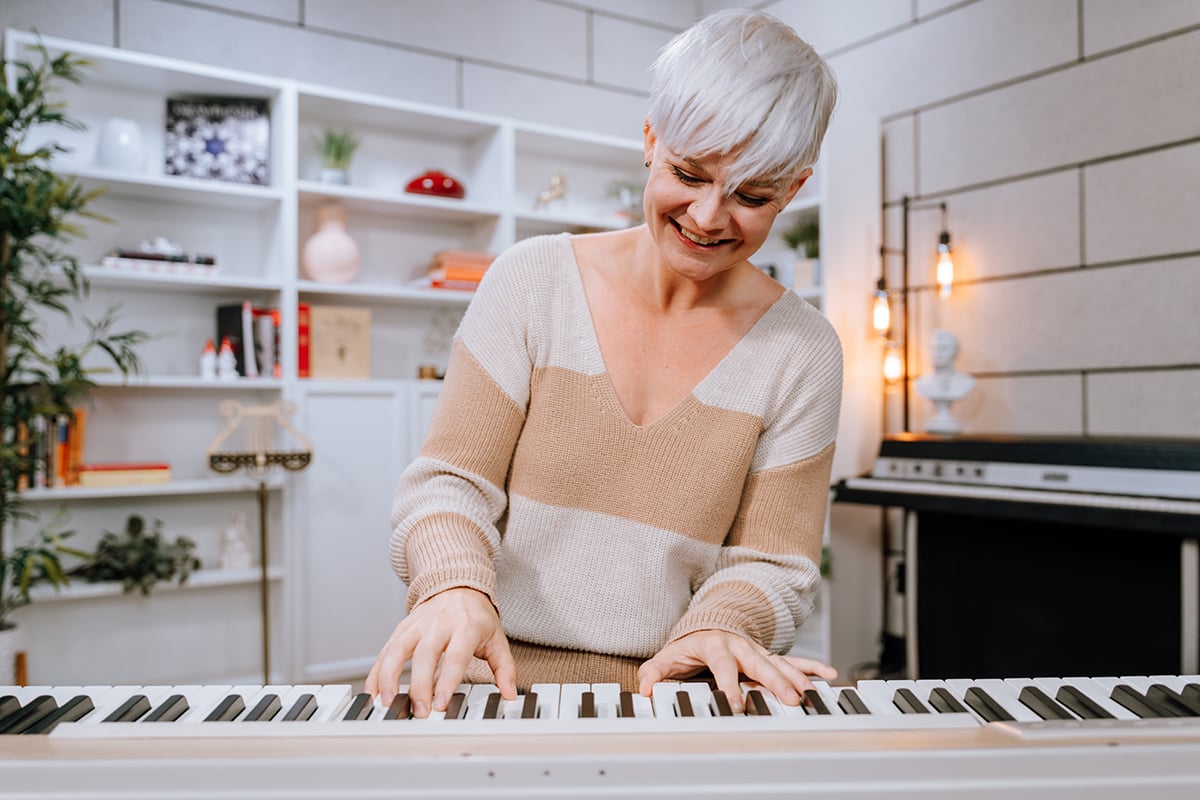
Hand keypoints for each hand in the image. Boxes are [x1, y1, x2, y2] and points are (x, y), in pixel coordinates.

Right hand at [364, 587, 516, 717]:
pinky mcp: (402, 628)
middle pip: (425, 654)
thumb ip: (504, 668)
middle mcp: (439, 624)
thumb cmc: (476, 616)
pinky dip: (377, 672)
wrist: (458, 586)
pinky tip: (374, 691)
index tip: (440, 704)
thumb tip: (509, 693)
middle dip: (419, 685)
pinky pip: (386, 650)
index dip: (446, 681)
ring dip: (389, 678)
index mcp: (465, 626)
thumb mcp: (497, 639)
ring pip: (398, 650)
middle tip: (419, 711)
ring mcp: (417, 625)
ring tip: (388, 703)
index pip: (455, 656)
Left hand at [636, 630, 836, 712]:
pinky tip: (827, 675)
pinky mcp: (767, 654)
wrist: (708, 624)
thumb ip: (654, 672)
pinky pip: (792, 659)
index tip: (737, 704)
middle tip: (790, 700)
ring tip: (810, 694)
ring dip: (796, 678)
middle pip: (759, 664)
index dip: (729, 686)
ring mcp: (756, 649)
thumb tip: (645, 688)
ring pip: (778, 663)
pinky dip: (810, 666)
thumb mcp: (668, 656)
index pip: (723, 667)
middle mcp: (739, 645)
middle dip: (775, 683)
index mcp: (715, 645)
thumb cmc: (689, 644)